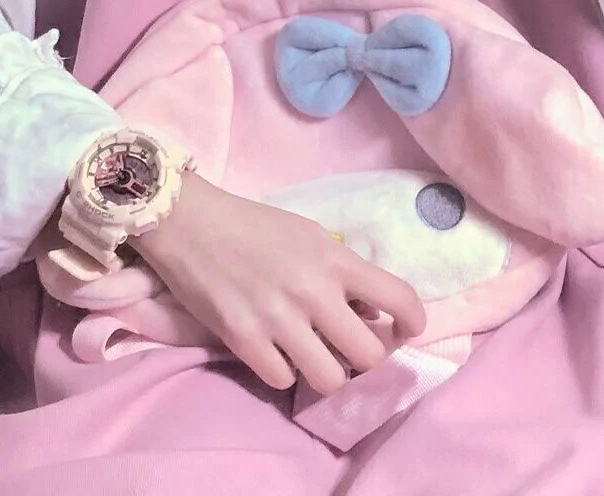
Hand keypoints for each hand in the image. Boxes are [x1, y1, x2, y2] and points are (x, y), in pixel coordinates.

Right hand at [129, 171, 426, 395]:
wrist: (190, 223)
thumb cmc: (253, 226)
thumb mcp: (307, 235)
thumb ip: (341, 271)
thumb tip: (368, 315)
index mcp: (334, 259)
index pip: (400, 298)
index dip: (413, 322)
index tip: (404, 330)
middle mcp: (313, 291)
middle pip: (370, 355)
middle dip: (368, 359)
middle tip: (352, 351)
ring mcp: (277, 319)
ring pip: (330, 380)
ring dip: (327, 372)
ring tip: (314, 356)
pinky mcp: (243, 339)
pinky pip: (284, 380)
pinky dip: (284, 371)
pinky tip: (275, 352)